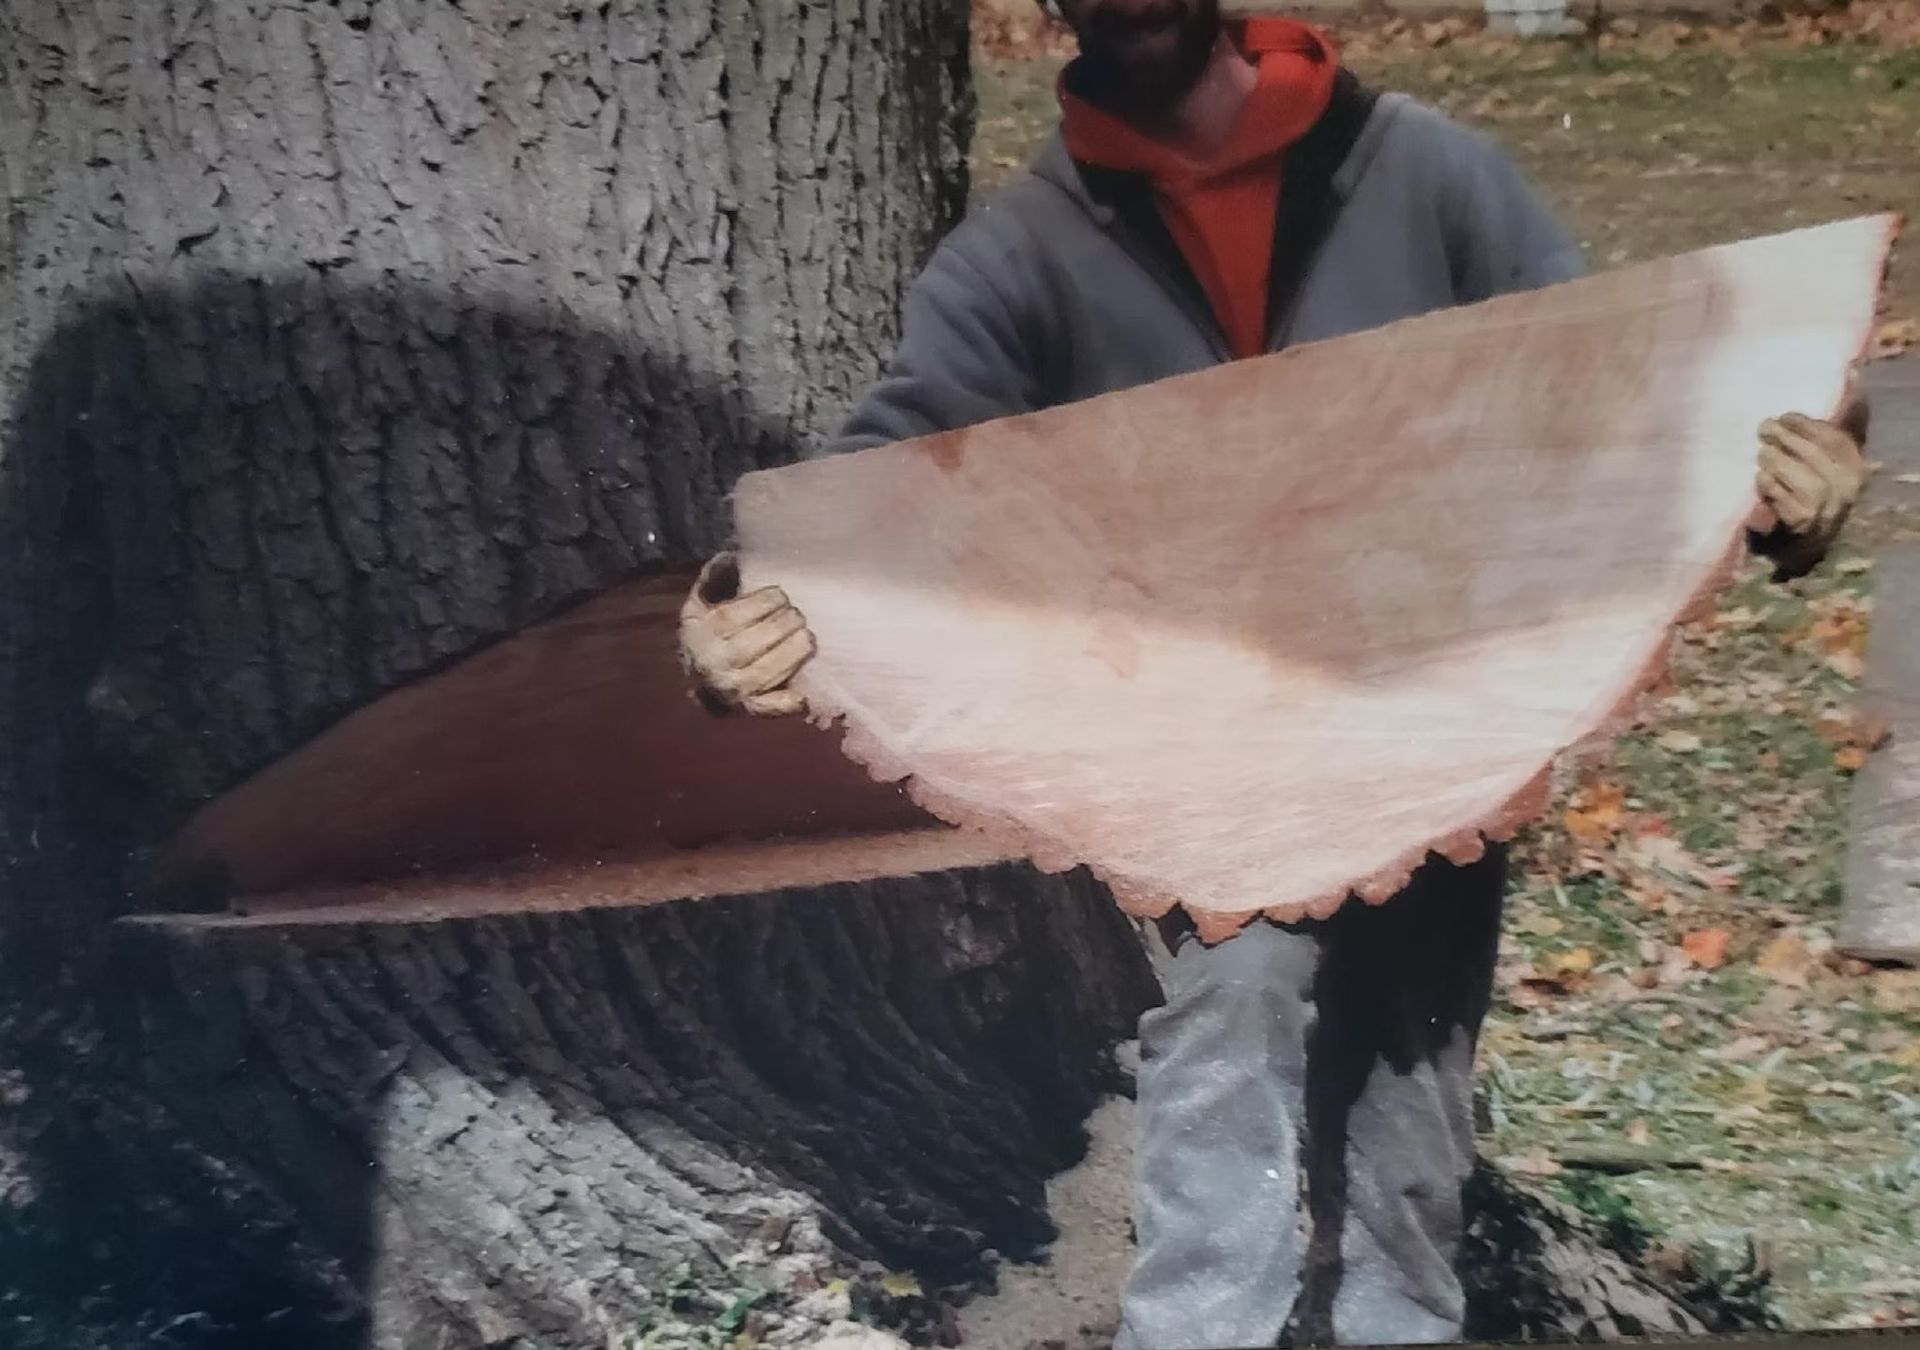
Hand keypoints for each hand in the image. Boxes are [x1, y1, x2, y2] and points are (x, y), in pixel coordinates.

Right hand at [677, 553, 814, 715]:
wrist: (697, 682)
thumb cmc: (706, 634)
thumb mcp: (700, 603)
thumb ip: (714, 579)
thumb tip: (732, 556)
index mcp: (701, 633)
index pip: (739, 614)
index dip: (767, 601)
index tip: (781, 596)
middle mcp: (713, 663)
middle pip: (758, 641)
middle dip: (785, 623)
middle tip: (798, 615)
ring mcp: (732, 690)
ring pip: (770, 670)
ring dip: (795, 652)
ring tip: (807, 637)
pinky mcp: (749, 709)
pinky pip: (771, 708)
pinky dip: (789, 702)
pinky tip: (804, 692)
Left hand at [1753, 397, 1869, 578]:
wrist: (1803, 544)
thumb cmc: (1815, 492)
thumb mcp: (1831, 460)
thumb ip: (1842, 429)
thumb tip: (1857, 390)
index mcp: (1857, 468)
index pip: (1836, 440)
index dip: (1808, 425)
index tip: (1784, 416)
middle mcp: (1847, 489)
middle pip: (1818, 457)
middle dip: (1787, 439)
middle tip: (1763, 428)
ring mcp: (1828, 509)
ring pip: (1805, 479)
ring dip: (1778, 462)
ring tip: (1761, 452)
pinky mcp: (1804, 525)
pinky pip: (1787, 501)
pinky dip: (1771, 487)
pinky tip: (1760, 478)